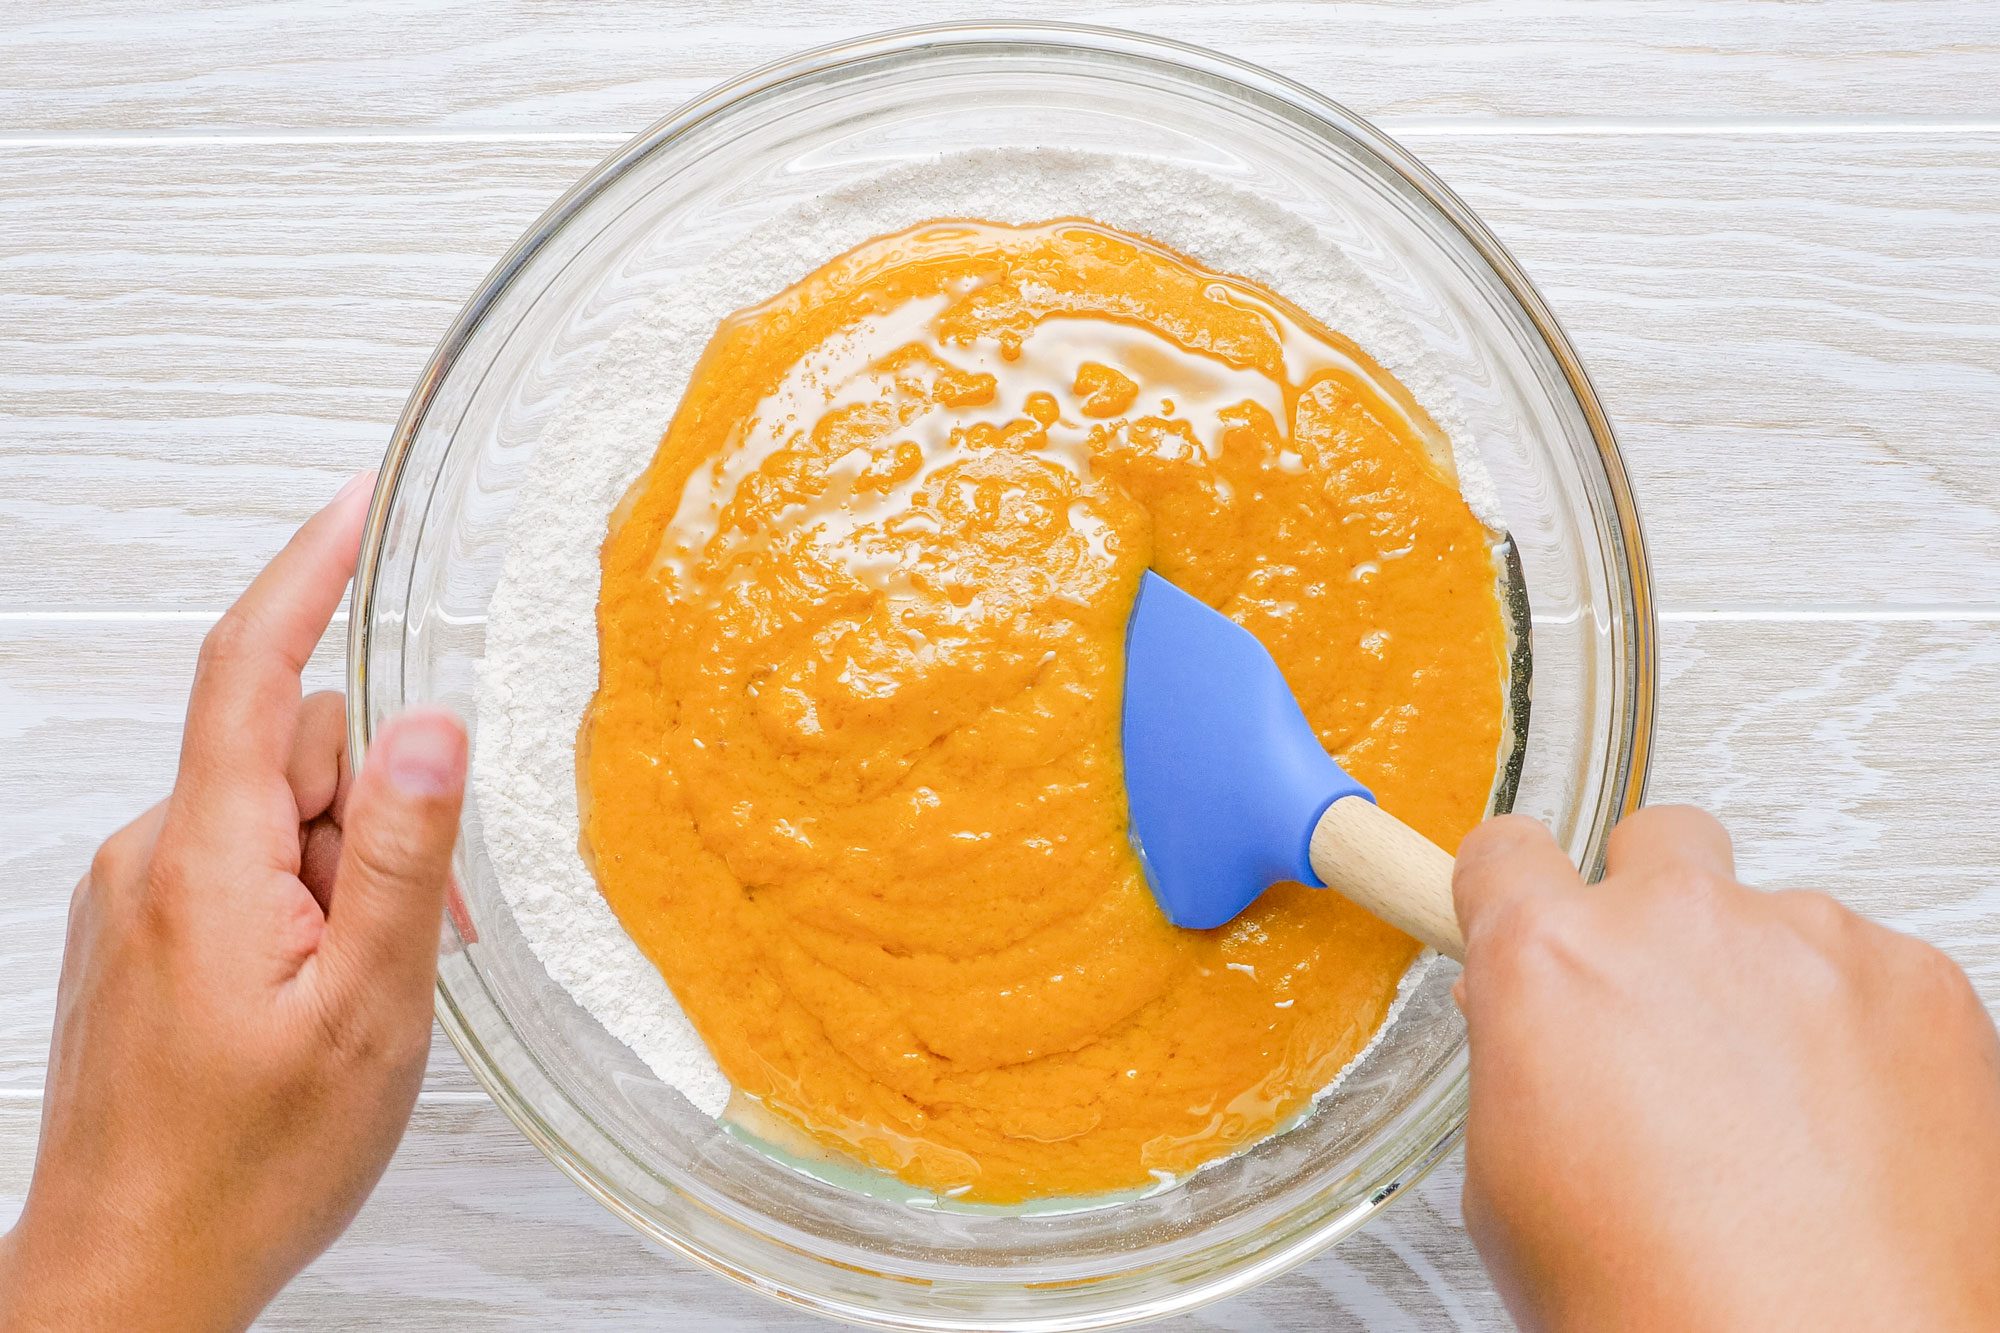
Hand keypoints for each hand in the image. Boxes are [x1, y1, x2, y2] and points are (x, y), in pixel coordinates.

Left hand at [0, 476, 467, 1329]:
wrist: (133, 1273)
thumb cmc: (246, 1163)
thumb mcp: (368, 1011)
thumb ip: (400, 857)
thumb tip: (431, 725)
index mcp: (207, 858)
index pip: (251, 667)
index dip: (308, 572)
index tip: (357, 505)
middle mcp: (155, 853)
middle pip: (291, 748)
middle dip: (375, 810)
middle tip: (412, 931)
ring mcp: (141, 892)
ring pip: (278, 812)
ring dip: (346, 868)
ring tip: (365, 984)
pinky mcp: (144, 928)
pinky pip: (246, 861)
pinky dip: (305, 897)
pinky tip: (320, 988)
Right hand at [1453, 807, 1999, 1331]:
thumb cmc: (1665, 1306)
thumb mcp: (1511, 1187)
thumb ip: (1520, 1064)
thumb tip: (1535, 1028)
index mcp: (1553, 963)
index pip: (1505, 850)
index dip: (1511, 889)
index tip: (1527, 910)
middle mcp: (1682, 924)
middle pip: (1657, 842)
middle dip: (1652, 911)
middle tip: (1664, 1013)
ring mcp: (1813, 943)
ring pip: (1775, 917)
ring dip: (1764, 984)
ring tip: (1775, 1117)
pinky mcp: (1922, 984)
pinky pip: (1873, 972)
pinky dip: (1858, 1033)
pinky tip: (1846, 1133)